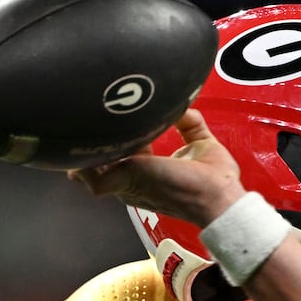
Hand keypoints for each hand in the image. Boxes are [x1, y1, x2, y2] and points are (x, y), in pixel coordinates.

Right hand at [68, 109, 247, 225]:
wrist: (217, 197)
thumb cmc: (212, 180)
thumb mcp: (199, 141)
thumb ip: (188, 121)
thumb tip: (181, 103)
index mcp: (144, 167)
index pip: (118, 148)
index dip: (115, 131)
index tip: (115, 113)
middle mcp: (130, 176)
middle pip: (98, 157)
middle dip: (93, 136)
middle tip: (95, 113)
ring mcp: (124, 180)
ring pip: (88, 165)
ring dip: (87, 143)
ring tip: (88, 119)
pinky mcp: (124, 179)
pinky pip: (88, 176)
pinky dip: (83, 161)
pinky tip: (83, 140)